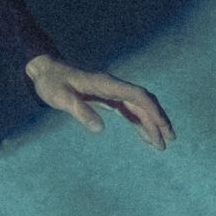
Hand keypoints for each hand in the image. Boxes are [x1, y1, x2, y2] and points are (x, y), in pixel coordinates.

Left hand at [24, 55, 173, 150]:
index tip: (163, 126)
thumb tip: (99, 129)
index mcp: (107, 84)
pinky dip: (139, 123)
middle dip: (158, 120)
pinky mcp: (107, 98)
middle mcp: (113, 86)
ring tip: (161, 144)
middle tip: (169, 140)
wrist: (45, 71)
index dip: (152, 110)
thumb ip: (80, 111)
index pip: (137, 96)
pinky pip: (129, 110)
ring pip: (139, 107)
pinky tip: (145, 136)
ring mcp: (112, 92)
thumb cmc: (52, 83)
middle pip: (143, 102)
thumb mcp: (62, 98)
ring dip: (151, 123)